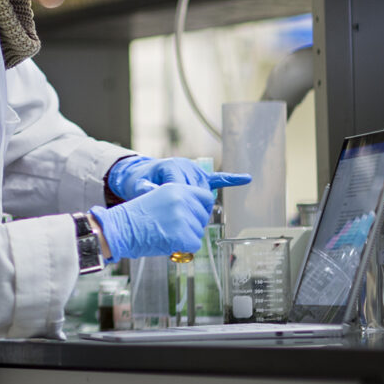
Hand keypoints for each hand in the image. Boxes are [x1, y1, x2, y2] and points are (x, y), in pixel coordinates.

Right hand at [90, 182, 214, 260]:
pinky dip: (184, 248)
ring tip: (166, 234)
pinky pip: (194, 245)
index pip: (206, 197)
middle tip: (174, 229)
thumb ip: (179, 201)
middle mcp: (182, 199)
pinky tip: (169, 242)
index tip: (196, 217)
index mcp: (176, 188)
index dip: (202, 209)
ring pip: (198, 233)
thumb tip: (198, 214)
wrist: (119, 229)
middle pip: (203, 218)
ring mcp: (182, 217)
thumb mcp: (158, 198)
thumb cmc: (134, 217)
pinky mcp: (182, 234)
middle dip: (192, 226)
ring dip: (186, 237)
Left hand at [108, 155, 251, 200]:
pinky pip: (218, 179)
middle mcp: (186, 166)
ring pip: (205, 193)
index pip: (183, 188)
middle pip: (197, 192)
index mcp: (172, 167)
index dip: (178, 204)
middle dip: (189, 207)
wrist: (143, 173)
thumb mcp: (138, 185)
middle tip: (180, 217)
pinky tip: (246, 179)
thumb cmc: (140, 181)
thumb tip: (151, 191)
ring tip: (189, 213)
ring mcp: (195, 170)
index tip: (172, 214)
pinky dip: (231, 179)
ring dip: (199, 204)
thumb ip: (145, 190)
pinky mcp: (201, 176)